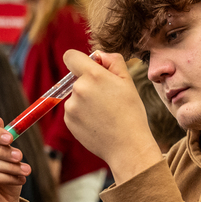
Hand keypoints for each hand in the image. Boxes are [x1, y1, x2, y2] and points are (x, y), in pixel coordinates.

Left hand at [62, 50, 161, 183]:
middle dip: (90, 84)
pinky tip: (98, 123)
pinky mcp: (68, 121)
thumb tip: (99, 55)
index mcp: (94, 76)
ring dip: (86, 101)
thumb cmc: (131, 113)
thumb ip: (113, 61)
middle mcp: (79, 89)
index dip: (78, 60)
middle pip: (77, 78)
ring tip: (105, 114)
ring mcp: (71, 106)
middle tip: (108, 99)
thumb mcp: (128, 82)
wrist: (127, 146)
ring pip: (76, 96)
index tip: (87, 67)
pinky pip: (73, 111)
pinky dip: (83, 115)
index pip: (71, 56)